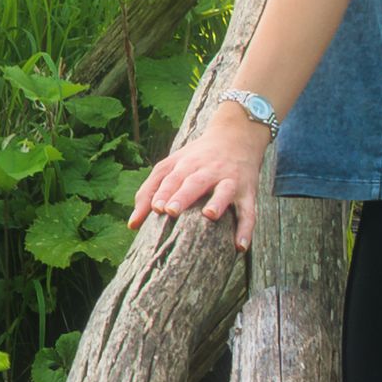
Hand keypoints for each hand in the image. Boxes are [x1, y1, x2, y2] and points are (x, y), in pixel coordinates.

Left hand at [131, 97, 269, 244]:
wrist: (237, 135)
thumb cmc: (197, 157)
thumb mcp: (172, 165)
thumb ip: (150, 190)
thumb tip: (132, 225)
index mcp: (187, 165)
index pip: (172, 177)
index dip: (164, 192)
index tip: (155, 208)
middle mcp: (208, 171)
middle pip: (195, 182)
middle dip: (183, 195)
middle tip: (171, 210)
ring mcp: (229, 180)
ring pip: (224, 190)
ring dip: (218, 202)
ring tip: (210, 215)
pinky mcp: (247, 192)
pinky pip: (248, 211)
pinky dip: (246, 228)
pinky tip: (240, 246)